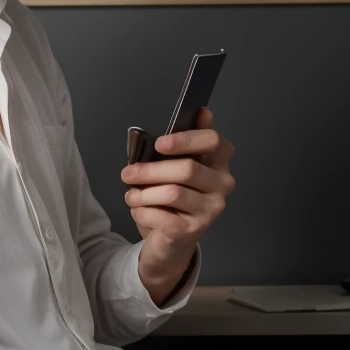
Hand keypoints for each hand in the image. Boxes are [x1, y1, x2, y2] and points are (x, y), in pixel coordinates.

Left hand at [120, 107, 234, 282]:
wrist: (171, 238)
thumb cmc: (172, 194)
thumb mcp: (175, 163)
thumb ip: (185, 139)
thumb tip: (202, 110)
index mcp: (220, 161)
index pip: (213, 141)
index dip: (185, 140)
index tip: (159, 143)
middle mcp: (222, 184)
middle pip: (187, 169)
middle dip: (150, 170)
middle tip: (127, 173)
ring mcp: (211, 210)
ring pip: (172, 193)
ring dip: (142, 193)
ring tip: (130, 195)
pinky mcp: (193, 231)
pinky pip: (162, 217)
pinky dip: (142, 212)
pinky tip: (138, 210)